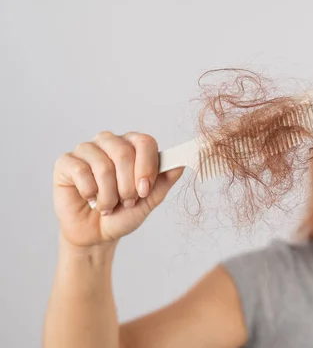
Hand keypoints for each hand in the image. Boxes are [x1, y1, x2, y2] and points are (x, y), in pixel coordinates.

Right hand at [53, 131, 183, 247]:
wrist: (97, 234)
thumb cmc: (124, 213)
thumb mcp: (150, 200)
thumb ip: (164, 180)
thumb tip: (181, 164)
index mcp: (132, 146)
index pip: (145, 142)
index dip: (147, 167)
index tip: (144, 190)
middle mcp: (110, 142)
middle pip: (124, 152)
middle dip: (127, 185)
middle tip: (127, 201)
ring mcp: (87, 150)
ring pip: (103, 165)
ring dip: (109, 194)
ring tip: (108, 205)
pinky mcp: (66, 162)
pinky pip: (81, 171)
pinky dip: (90, 192)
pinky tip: (90, 199)